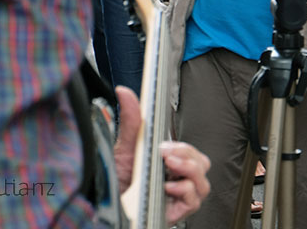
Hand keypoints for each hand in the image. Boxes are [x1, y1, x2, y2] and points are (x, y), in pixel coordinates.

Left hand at [114, 86, 211, 222]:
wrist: (103, 204)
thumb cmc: (115, 182)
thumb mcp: (123, 148)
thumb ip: (130, 120)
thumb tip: (125, 93)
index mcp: (167, 163)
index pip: (190, 152)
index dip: (184, 147)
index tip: (166, 144)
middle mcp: (175, 179)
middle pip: (201, 164)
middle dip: (188, 155)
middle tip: (166, 154)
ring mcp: (177, 196)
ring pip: (202, 182)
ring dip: (189, 171)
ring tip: (170, 166)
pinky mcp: (175, 212)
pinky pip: (193, 201)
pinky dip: (185, 191)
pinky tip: (169, 187)